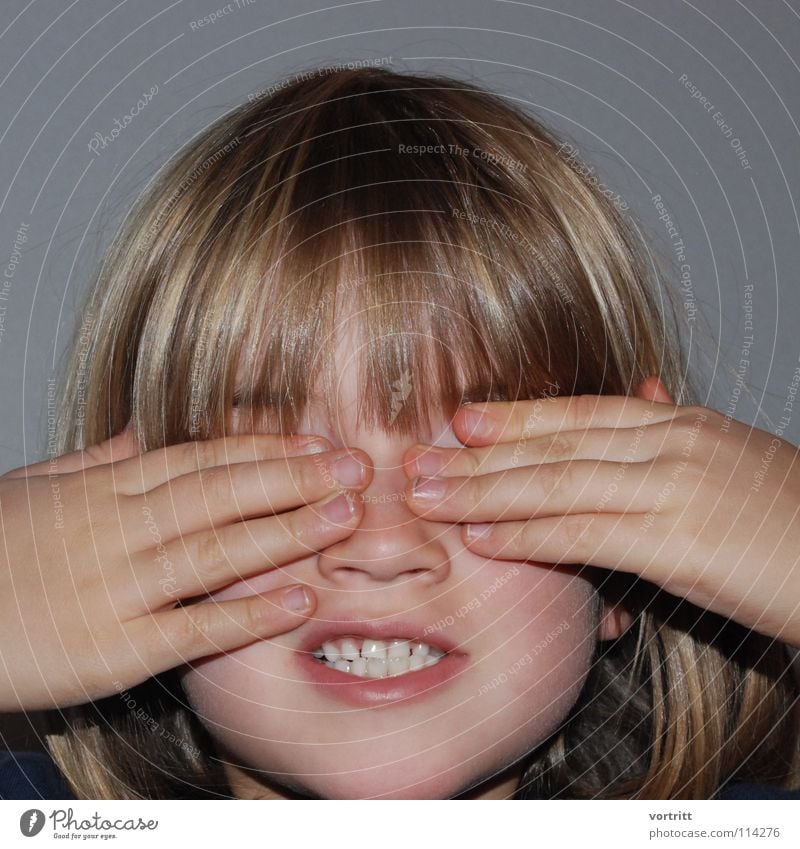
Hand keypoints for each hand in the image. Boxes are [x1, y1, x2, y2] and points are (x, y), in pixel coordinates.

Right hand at [0, 426, 371, 710]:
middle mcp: (118, 530)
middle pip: (221, 495)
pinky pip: (192, 629)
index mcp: (105, 488)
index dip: (265, 449)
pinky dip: (248, 616)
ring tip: (346, 516)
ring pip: (216, 552)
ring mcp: (117, 589)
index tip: (318, 441)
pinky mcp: (113, 651)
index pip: (200, 459)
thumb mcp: (37, 487)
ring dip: (287, 532)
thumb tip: (147, 433)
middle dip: (294, 478)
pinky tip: (299, 602)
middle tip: (358, 467)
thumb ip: (99, 461)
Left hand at [402, 378, 799, 646]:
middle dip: (479, 456)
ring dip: (484, 493)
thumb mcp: (729, 459)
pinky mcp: (680, 541)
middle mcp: (670, 444)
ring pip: (557, 483)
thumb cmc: (791, 519)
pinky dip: (528, 535)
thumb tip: (640, 390)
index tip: (459, 421)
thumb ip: (672, 432)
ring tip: (427, 498)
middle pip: (554, 445)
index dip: (513, 417)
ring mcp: (674, 487)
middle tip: (416, 461)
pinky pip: (585, 533)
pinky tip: (484, 538)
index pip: (578, 414)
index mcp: (679, 424)